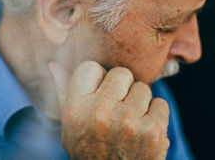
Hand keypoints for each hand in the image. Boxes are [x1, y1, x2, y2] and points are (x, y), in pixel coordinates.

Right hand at [49, 61, 169, 158]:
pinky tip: (143, 131)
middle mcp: (100, 113)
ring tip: (129, 123)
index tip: (100, 93)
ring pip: (143, 88)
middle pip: (121, 73)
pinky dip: (156, 116)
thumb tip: (54, 63)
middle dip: (122, 88)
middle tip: (117, 109)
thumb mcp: (69, 126)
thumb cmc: (89, 151)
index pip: (90, 67)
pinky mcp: (153, 132)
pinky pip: (161, 104)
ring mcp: (129, 122)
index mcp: (76, 109)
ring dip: (139, 103)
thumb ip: (63, 92)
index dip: (98, 79)